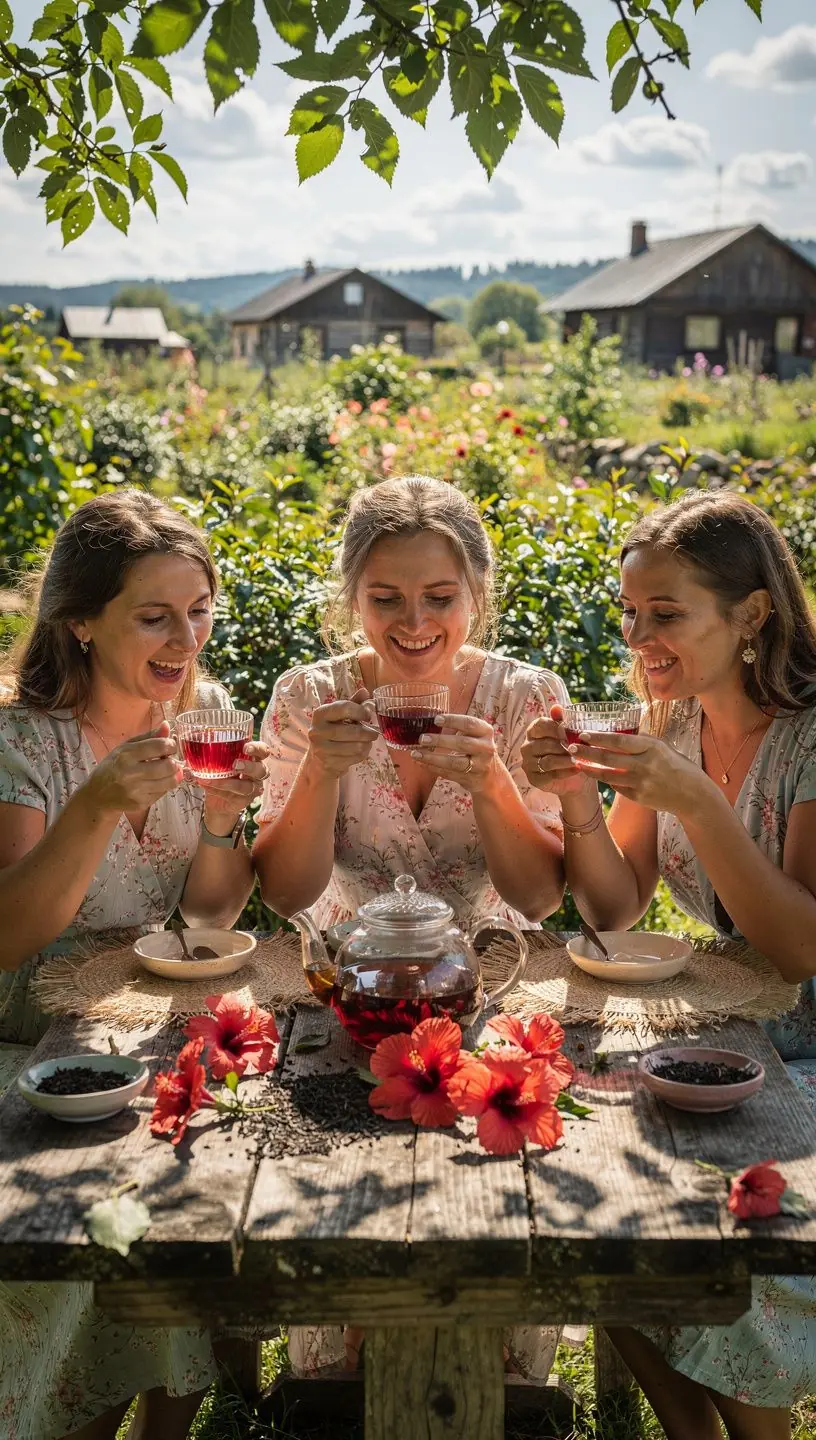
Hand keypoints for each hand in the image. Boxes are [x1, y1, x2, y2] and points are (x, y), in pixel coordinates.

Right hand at [84, 721, 181, 815]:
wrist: (98, 795)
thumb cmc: (113, 766)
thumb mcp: (125, 748)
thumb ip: (148, 737)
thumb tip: (167, 725)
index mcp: (126, 754)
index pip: (159, 746)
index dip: (171, 745)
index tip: (171, 746)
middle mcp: (130, 773)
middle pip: (168, 766)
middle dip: (174, 761)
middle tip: (170, 760)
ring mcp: (136, 791)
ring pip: (169, 781)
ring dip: (173, 774)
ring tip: (168, 770)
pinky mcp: (141, 804)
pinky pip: (163, 792)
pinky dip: (164, 786)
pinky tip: (157, 782)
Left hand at [199, 740, 269, 832]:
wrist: (218, 801)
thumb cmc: (221, 774)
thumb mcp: (218, 761)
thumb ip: (211, 753)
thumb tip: (191, 744)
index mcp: (253, 758)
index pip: (263, 751)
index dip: (258, 749)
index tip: (246, 748)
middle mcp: (257, 773)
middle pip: (261, 770)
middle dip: (249, 767)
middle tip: (235, 764)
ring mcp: (252, 788)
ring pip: (247, 787)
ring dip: (229, 782)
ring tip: (211, 779)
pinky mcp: (244, 801)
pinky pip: (232, 796)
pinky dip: (217, 789)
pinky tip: (205, 784)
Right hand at [306, 688, 377, 778]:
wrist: (318, 759)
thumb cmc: (332, 731)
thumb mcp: (340, 715)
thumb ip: (353, 703)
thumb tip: (365, 691)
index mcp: (320, 714)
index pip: (344, 708)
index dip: (361, 711)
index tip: (367, 716)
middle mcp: (317, 731)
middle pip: (353, 731)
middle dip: (369, 732)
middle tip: (374, 732)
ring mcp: (322, 749)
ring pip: (357, 746)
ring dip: (367, 744)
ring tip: (367, 741)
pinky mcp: (329, 763)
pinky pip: (355, 758)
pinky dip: (363, 754)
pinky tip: (361, 750)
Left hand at [411, 714, 498, 794]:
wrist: (492, 777)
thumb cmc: (477, 749)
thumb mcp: (475, 735)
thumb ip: (459, 728)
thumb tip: (428, 721)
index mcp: (486, 732)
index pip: (469, 724)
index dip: (452, 720)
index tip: (436, 720)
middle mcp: (485, 748)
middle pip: (462, 743)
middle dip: (440, 741)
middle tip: (422, 738)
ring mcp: (479, 766)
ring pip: (454, 762)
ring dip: (433, 758)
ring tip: (416, 754)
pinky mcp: (471, 779)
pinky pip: (449, 774)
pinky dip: (433, 768)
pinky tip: (421, 763)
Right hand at [521, 704, 597, 799]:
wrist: (576, 776)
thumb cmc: (571, 751)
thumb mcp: (570, 734)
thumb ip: (563, 720)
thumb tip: (557, 707)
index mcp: (534, 731)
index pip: (539, 725)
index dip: (554, 728)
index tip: (568, 731)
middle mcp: (527, 746)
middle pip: (544, 744)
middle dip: (563, 746)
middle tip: (577, 748)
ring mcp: (528, 763)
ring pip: (547, 760)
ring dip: (565, 760)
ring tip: (578, 759)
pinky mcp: (533, 779)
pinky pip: (550, 775)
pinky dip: (565, 772)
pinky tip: (577, 769)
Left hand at [569, 727, 707, 814]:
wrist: (691, 794)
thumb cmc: (675, 765)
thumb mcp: (661, 747)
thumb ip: (640, 741)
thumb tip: (616, 734)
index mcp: (651, 747)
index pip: (619, 741)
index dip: (598, 738)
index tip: (582, 735)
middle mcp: (645, 764)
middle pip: (608, 758)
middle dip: (586, 753)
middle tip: (570, 748)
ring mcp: (641, 782)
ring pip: (607, 775)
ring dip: (589, 769)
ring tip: (577, 762)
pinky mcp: (638, 797)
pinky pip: (616, 787)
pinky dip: (606, 780)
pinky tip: (597, 775)